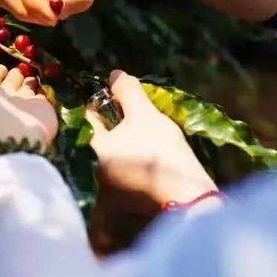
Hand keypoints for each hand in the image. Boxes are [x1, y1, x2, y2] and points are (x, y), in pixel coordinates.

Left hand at [0, 49, 57, 155]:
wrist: (9, 131)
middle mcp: (0, 100)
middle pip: (6, 84)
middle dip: (9, 76)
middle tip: (13, 68)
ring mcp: (20, 106)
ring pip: (22, 89)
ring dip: (24, 81)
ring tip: (27, 73)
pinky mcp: (40, 110)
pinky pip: (39, 96)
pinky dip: (39, 90)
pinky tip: (40, 84)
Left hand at [85, 70, 216, 207]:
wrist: (187, 196)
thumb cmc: (160, 150)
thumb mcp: (144, 114)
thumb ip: (127, 92)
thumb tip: (114, 75)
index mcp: (93, 149)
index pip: (89, 116)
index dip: (102, 101)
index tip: (118, 96)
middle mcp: (94, 171)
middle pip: (101, 138)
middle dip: (114, 125)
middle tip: (134, 115)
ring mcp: (110, 190)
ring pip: (114, 157)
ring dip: (125, 145)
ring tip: (145, 135)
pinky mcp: (127, 202)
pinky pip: (126, 174)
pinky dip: (134, 163)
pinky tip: (151, 156)